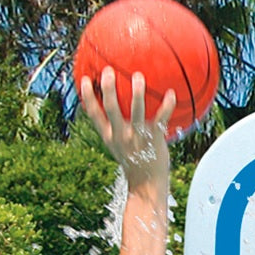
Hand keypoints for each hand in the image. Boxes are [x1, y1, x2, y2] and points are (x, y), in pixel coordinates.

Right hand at [81, 67, 174, 190]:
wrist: (147, 183)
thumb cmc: (133, 161)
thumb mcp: (117, 147)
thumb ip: (114, 129)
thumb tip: (112, 109)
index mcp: (109, 136)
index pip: (94, 114)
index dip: (87, 97)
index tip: (83, 79)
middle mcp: (121, 135)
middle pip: (111, 108)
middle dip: (108, 89)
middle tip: (108, 71)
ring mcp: (137, 137)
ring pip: (136, 111)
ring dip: (137, 93)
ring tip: (138, 76)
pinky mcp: (154, 139)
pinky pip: (161, 119)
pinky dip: (167, 106)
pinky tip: (172, 93)